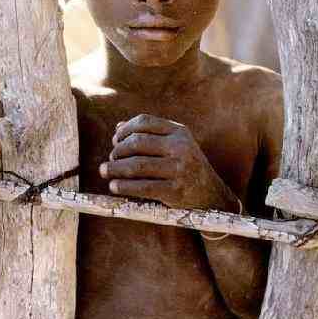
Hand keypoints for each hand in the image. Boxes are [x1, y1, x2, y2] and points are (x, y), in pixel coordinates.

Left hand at [99, 114, 237, 210]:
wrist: (212, 197)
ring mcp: (180, 169)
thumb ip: (149, 135)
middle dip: (118, 151)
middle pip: (137, 142)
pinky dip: (125, 186)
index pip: (144, 121)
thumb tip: (119, 127)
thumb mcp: (174, 146)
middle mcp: (181, 147)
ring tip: (105, 171)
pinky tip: (114, 186)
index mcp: (179, 132)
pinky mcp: (176, 190)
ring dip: (115, 168)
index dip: (125, 130)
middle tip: (110, 160)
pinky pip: (143, 187)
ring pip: (137, 165)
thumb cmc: (186, 168)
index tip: (115, 140)